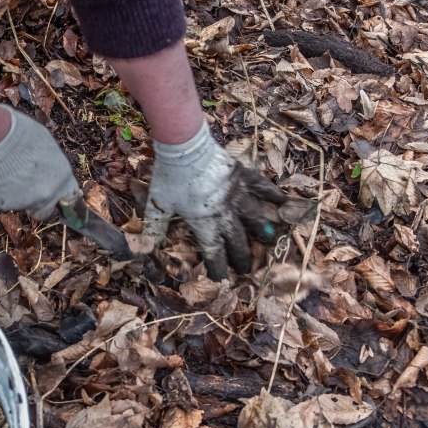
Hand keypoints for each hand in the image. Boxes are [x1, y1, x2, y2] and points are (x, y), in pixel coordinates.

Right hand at [0, 105, 79, 219]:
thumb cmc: (20, 134)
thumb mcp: (46, 145)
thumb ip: (51, 163)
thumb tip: (48, 167)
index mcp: (62, 178)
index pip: (70, 198)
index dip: (62, 198)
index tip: (58, 199)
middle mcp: (47, 195)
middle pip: (46, 210)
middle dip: (39, 202)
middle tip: (27, 187)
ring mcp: (25, 202)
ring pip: (23, 204)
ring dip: (18, 194)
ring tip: (7, 172)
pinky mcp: (4, 205)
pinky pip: (4, 201)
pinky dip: (1, 192)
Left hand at [145, 125, 286, 279]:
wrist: (185, 148)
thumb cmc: (170, 178)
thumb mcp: (158, 206)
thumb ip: (154, 229)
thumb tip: (145, 249)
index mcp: (205, 222)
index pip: (213, 251)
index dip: (218, 267)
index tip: (222, 280)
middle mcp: (225, 212)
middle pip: (237, 239)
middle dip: (242, 256)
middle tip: (247, 269)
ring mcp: (237, 194)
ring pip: (255, 217)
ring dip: (262, 231)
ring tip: (269, 241)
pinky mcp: (242, 176)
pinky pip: (262, 187)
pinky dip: (272, 193)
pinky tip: (282, 201)